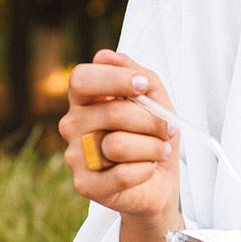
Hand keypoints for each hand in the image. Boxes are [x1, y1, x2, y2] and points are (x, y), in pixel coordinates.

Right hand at [60, 49, 180, 231]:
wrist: (158, 182)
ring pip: (117, 146)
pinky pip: (122, 174)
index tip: (142, 86)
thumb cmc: (152, 136)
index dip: (114, 79)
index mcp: (84, 100)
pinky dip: (145, 171)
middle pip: (111, 113)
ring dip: (151, 148)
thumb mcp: (155, 100)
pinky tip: (148, 170)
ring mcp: (75, 156)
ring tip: (159, 152)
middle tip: (168, 130)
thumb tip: (106, 56)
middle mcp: (72, 125)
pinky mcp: (85, 185)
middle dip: (151, 121)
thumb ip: (136, 74)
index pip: (81, 79)